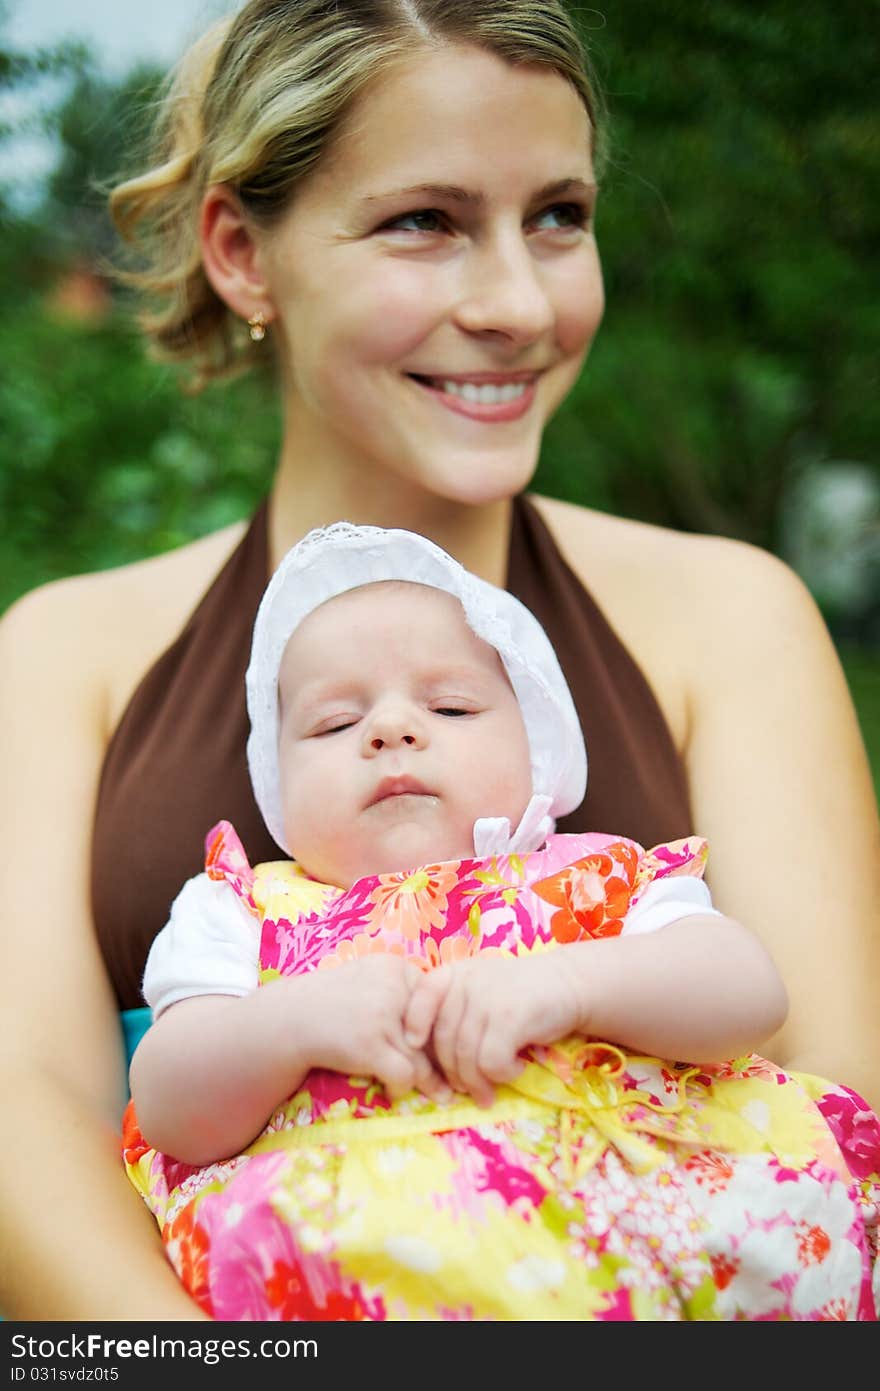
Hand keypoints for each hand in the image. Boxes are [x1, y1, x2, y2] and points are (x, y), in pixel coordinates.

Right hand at [297, 954, 452, 1103]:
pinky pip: (406, 1075)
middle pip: (434, 1030)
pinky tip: (393, 1089)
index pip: (437, 1001)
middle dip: (442, 1057)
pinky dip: (402, 1087)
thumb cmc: (333, 1003)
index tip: (445, 1049)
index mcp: (396, 968)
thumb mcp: (370, 981)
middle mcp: (392, 987)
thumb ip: (404, 994)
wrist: (289, 1018)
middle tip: (454, 1078)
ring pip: (423, 1056)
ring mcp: (381, 1016)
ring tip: (439, 1093)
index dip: (442, 1028)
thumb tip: (449, 1026)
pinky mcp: (369, 1046)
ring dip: (430, 1080)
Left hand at [404, 950, 581, 1107]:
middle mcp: (468, 982)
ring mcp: (488, 999)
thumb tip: (427, 1062)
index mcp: (456, 973)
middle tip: (466, 1091)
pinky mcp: (509, 1018)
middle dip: (452, 1073)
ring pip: (465, 1056)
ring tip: (489, 1092)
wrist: (569, 984)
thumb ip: (455, 1011)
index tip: (415, 1047)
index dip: (414, 1024)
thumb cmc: (521, 994)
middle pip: (443, 1039)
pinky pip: (490, 1062)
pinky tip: (515, 1071)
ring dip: (477, 1083)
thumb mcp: (481, 990)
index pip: (421, 996)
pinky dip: (501, 1075)